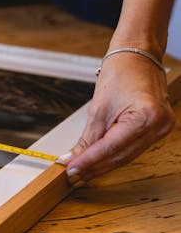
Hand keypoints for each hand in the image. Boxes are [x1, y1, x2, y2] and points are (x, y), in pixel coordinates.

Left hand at [59, 52, 175, 184]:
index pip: (110, 148)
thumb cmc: (121, 73)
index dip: (88, 162)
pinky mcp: (157, 129)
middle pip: (120, 156)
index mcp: (146, 117)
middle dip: (94, 167)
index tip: (70, 171)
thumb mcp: (98, 109)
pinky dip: (114, 155)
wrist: (137, 56)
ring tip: (81, 172)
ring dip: (103, 165)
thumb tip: (73, 159)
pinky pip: (132, 149)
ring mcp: (161, 128)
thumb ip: (87, 139)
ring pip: (126, 156)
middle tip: (72, 176)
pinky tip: (98, 162)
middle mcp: (158, 125)